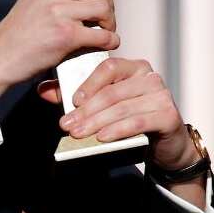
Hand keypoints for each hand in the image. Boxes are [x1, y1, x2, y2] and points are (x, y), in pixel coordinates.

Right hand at [0, 0, 118, 109]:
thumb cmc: (19, 33)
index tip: (98, 9)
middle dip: (109, 7)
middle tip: (104, 23)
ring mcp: (58, 11)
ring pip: (104, 9)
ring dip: (110, 23)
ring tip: (103, 33)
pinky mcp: (65, 34)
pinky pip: (101, 34)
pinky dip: (110, 41)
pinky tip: (107, 45)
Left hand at [38, 57, 199, 170]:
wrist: (167, 144)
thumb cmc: (134, 120)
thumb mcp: (106, 107)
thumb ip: (78, 97)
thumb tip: (44, 90)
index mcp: (134, 68)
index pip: (109, 67)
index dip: (89, 84)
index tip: (73, 101)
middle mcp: (150, 77)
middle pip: (112, 91)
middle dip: (86, 110)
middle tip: (67, 124)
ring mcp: (161, 95)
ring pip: (122, 107)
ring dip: (97, 122)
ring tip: (78, 133)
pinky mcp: (169, 115)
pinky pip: (138, 121)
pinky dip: (118, 130)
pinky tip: (102, 137)